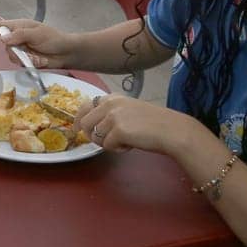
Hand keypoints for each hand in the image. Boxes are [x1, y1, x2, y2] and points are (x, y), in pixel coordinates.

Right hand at [0, 20, 76, 69]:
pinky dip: (30, 63)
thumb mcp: (37, 33)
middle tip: (25, 49)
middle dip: (15, 49)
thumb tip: (3, 39)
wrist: (66, 53)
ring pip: (12, 56)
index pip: (1, 26)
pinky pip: (20, 64)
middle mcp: (17, 38)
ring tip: (37, 56)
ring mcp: (20, 50)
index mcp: (19, 26)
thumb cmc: (54, 39)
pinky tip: (40, 60)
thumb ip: (19, 35)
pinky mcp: (24, 60)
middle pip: (5, 44)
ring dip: (25, 57)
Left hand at [76, 95, 200, 156]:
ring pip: (96, 137)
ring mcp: (113, 116)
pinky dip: (118, 149)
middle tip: (106, 141)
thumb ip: (110, 114)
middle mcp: (110, 103)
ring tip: (126, 140)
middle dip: (91, 135)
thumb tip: (92, 127)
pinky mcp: (118, 130)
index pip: (85, 106)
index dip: (78, 119)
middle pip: (84, 123)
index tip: (76, 129)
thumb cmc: (153, 123)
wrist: (170, 129)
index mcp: (112, 97)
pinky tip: (131, 144)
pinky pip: (107, 146)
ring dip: (108, 143)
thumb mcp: (128, 110)